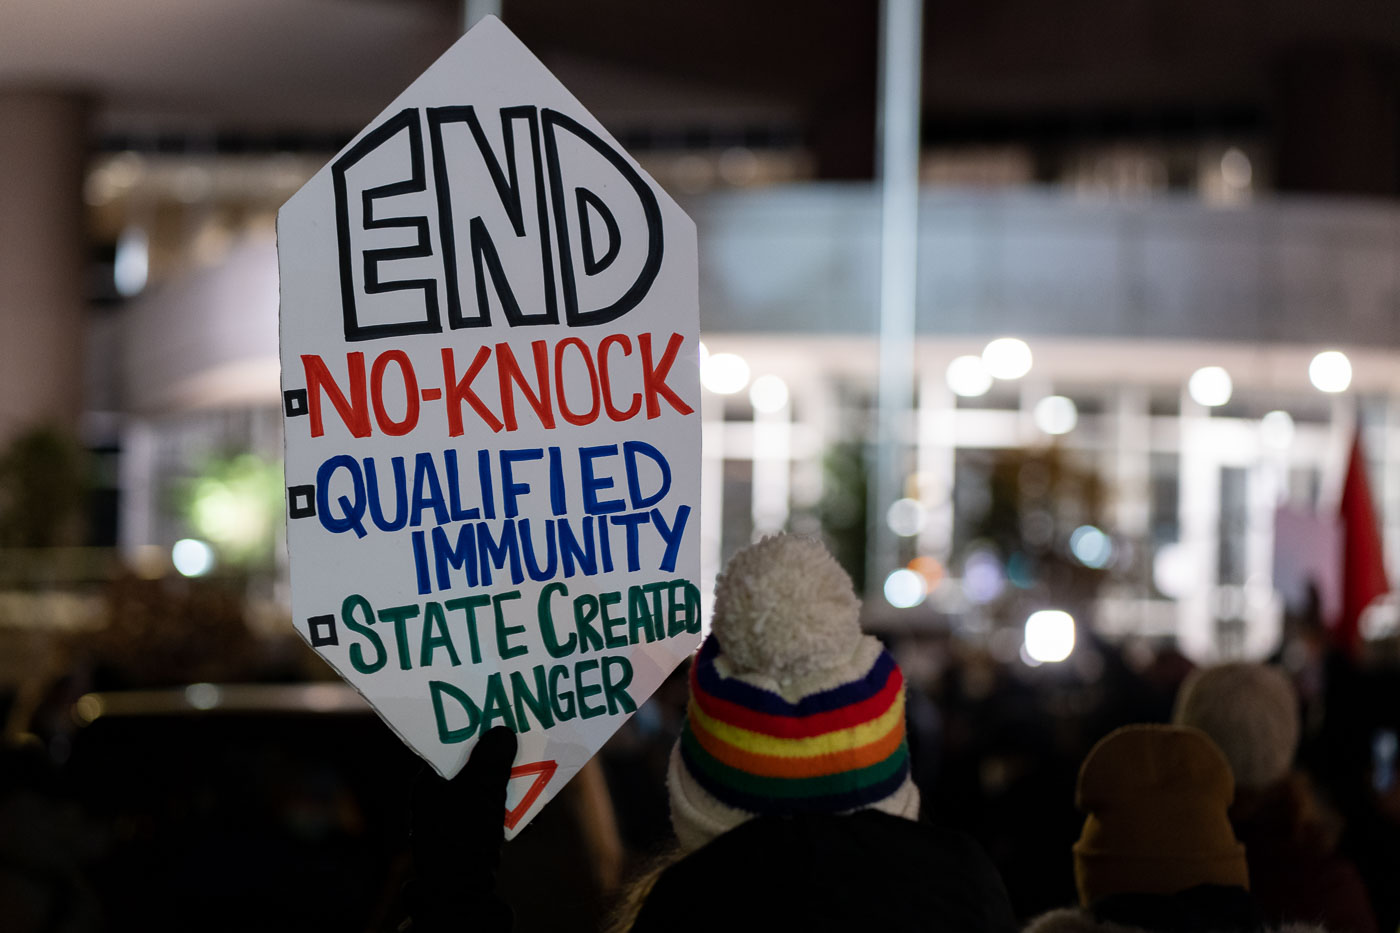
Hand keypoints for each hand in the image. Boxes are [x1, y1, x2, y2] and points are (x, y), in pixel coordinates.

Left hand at [408, 726, 517, 932]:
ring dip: (508, 776)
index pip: (449, 746)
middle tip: (521, 733)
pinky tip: (530, 797)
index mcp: (429, 785)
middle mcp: (438, 800)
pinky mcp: (473, 835)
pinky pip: (494, 806)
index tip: (497, 713)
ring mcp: (455, 819)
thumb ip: (491, 758)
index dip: (474, 728)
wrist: (463, 897)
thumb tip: (503, 730)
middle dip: (497, 751)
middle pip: (471, 763)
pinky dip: (511, 800)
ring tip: (532, 761)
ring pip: (486, 784)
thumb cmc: (463, 840)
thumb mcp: (479, 792)